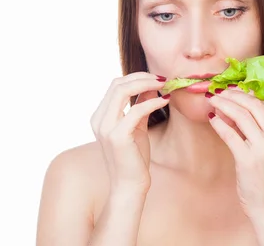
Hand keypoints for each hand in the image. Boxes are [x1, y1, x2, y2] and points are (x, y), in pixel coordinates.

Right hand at [90, 72, 168, 193]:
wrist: (129, 185)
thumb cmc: (133, 158)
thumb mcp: (137, 126)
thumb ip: (140, 105)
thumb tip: (151, 84)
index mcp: (100, 116)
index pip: (115, 85)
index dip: (136, 77)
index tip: (156, 77)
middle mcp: (99, 119)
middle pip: (117, 84)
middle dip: (141, 76)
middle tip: (162, 78)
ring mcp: (106, 127)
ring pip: (122, 91)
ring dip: (145, 84)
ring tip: (164, 85)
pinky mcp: (117, 136)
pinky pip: (135, 110)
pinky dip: (152, 102)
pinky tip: (164, 101)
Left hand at [206, 86, 263, 218]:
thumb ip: (261, 128)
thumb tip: (238, 104)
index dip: (248, 92)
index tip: (233, 89)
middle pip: (254, 105)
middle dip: (233, 95)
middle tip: (219, 92)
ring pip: (242, 115)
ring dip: (224, 105)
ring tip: (212, 101)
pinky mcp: (248, 161)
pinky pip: (230, 134)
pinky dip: (219, 123)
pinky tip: (212, 119)